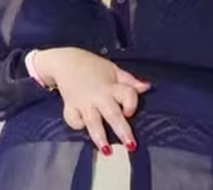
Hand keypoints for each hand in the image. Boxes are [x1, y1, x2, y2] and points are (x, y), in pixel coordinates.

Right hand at [34, 47, 150, 154]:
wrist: (66, 62)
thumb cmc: (93, 66)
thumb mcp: (113, 69)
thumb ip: (129, 80)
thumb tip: (146, 87)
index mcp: (111, 86)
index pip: (127, 94)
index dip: (131, 103)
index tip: (130, 111)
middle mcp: (98, 96)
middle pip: (112, 114)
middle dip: (122, 130)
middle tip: (131, 145)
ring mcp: (83, 103)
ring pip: (93, 122)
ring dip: (100, 137)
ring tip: (107, 151)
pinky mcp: (69, 107)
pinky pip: (73, 120)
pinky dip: (78, 125)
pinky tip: (83, 127)